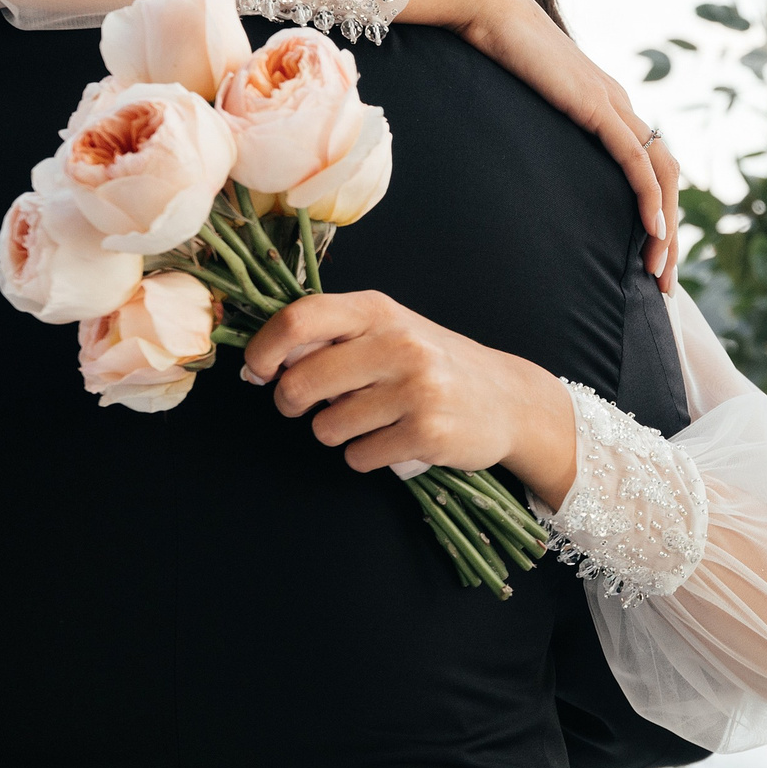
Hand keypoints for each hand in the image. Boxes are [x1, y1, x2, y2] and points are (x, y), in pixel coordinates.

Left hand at [243, 291, 578, 504]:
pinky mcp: (428, 433)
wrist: (507, 398)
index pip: (300, 318)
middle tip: (308, 405)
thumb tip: (263, 361)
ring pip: (327, 428)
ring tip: (370, 419)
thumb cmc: (432, 363)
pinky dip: (367, 455)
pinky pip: (359, 457)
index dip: (264, 348)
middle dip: (291, 403)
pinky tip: (393, 439)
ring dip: (337, 432)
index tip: (258, 370)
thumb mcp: (389, 330)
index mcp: (379, 310)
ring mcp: (416, 389)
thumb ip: (333, 337)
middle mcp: (398, 344)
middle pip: (301, 382)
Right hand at [407, 0, 681, 286]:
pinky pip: (637, 160)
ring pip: (661, 175)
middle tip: (663, 282)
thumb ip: (535, 132)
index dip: (654, 214)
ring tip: (660, 270)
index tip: (647, 259)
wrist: (487, 9)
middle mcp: (620, 107)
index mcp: (606, 108)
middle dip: (669, 235)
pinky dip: (649, 198)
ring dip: (666, 227)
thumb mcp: (522, 106)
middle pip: (666, 179)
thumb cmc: (494, 54)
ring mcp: (613, 105)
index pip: (648, 169)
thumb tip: (518, 169)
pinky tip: (653, 232)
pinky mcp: (598, 107)